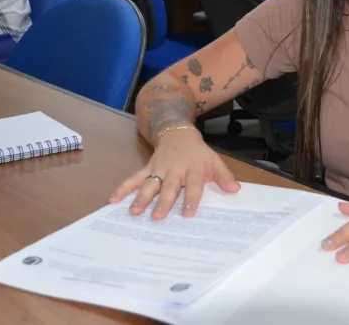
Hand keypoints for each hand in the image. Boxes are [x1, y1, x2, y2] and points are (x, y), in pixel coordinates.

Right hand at [108, 127, 239, 218]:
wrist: (178, 132)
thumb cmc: (198, 152)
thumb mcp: (214, 161)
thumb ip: (224, 177)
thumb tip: (235, 190)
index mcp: (194, 168)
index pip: (193, 185)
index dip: (191, 199)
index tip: (187, 214)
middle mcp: (175, 169)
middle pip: (169, 187)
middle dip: (163, 201)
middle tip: (157, 216)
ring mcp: (159, 168)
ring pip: (150, 183)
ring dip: (141, 197)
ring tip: (134, 211)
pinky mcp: (148, 167)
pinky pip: (134, 178)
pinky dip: (123, 187)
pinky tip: (113, 199)